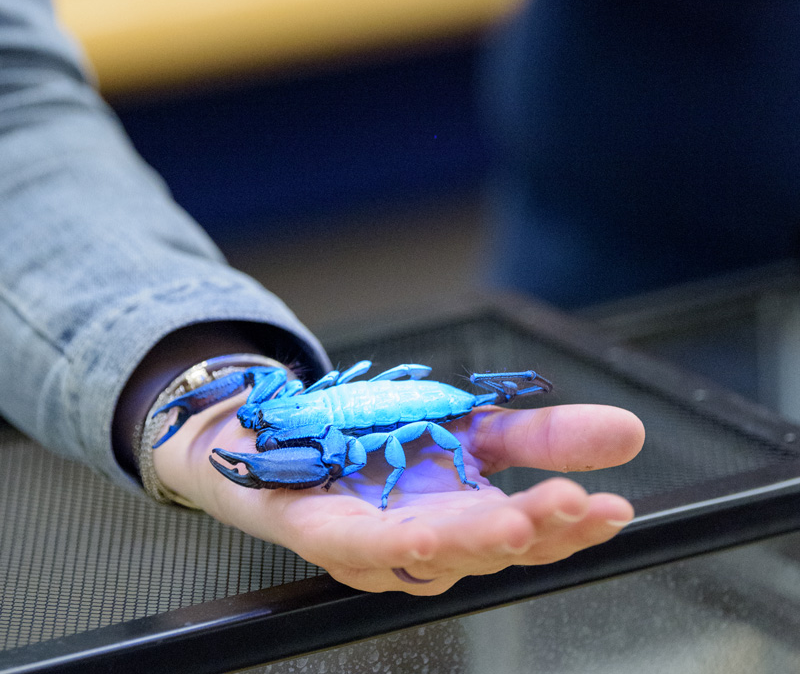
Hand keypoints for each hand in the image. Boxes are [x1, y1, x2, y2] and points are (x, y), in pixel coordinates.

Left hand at [153, 393, 643, 594]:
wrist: (278, 431)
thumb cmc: (377, 439)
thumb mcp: (474, 426)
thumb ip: (545, 435)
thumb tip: (632, 431)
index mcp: (467, 522)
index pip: (531, 535)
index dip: (574, 527)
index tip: (616, 508)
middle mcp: (425, 545)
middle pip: (487, 549)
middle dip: (533, 530)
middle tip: (577, 504)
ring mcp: (372, 546)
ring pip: (430, 556)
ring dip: (472, 542)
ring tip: (514, 525)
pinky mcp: (320, 531)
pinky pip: (358, 546)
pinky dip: (392, 546)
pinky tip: (426, 534)